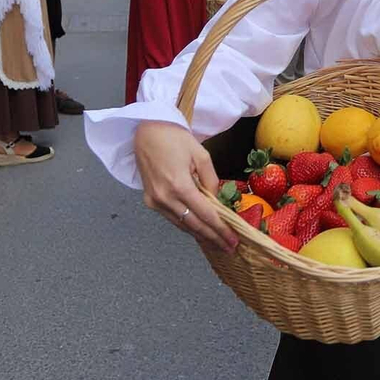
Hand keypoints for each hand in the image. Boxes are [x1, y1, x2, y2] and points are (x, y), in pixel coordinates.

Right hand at [133, 121, 235, 250]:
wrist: (146, 131)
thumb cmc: (175, 138)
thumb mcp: (201, 155)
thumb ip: (211, 181)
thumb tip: (216, 202)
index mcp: (179, 186)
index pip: (205, 215)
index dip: (220, 230)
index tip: (233, 241)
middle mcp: (165, 198)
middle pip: (194, 225)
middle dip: (213, 238)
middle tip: (229, 248)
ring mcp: (155, 201)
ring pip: (181, 224)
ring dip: (200, 234)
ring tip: (217, 242)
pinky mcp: (149, 200)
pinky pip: (172, 217)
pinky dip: (186, 225)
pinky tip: (198, 230)